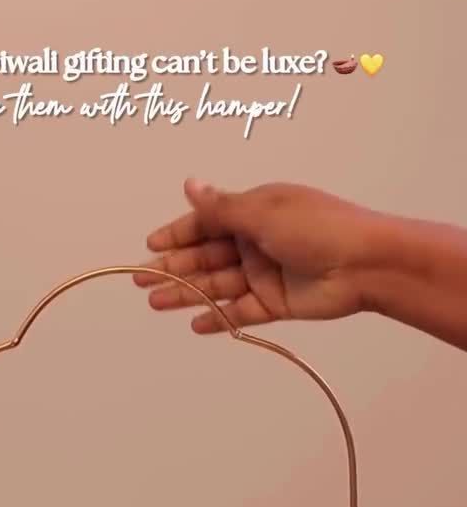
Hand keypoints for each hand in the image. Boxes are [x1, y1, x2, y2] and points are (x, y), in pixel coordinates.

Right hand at [134, 179, 379, 332]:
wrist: (365, 264)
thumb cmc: (319, 227)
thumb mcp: (263, 211)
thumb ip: (221, 207)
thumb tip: (189, 183)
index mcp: (253, 212)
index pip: (205, 223)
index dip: (177, 234)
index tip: (150, 246)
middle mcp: (255, 242)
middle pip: (205, 257)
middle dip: (173, 268)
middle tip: (141, 281)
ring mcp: (264, 274)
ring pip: (216, 285)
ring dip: (187, 293)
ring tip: (156, 303)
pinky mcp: (274, 303)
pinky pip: (238, 311)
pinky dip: (218, 318)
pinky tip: (195, 323)